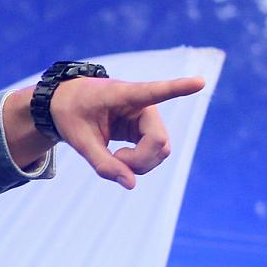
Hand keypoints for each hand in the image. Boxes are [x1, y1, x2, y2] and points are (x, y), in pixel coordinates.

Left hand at [43, 75, 205, 189]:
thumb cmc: (71, 114)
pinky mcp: (146, 130)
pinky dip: (138, 163)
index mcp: (124, 95)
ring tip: (114, 159)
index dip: (179, 88)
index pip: (155, 91)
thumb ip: (103, 163)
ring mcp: (147, 119)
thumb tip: (131, 185)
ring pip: (161, 150)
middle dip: (140, 161)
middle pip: (159, 142)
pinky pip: (153, 153)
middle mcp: (143, 105)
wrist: (66, 103)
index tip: (200, 81)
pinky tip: (120, 159)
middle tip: (113, 162)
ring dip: (140, 164)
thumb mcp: (79, 140)